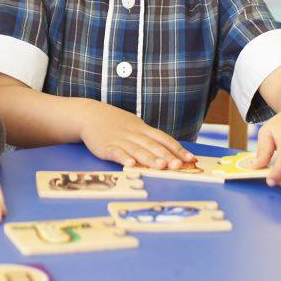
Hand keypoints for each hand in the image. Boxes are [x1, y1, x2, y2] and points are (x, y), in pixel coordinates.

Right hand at [77, 101, 194, 168]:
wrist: (90, 114)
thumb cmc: (115, 123)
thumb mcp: (135, 126)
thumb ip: (150, 138)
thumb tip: (170, 150)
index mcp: (143, 129)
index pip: (164, 139)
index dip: (177, 149)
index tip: (190, 158)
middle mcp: (134, 134)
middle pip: (153, 145)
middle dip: (167, 156)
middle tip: (178, 165)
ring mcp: (120, 140)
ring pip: (137, 150)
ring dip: (150, 158)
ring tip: (161, 166)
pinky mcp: (106, 147)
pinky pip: (116, 152)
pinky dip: (123, 158)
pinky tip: (130, 164)